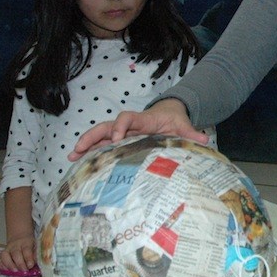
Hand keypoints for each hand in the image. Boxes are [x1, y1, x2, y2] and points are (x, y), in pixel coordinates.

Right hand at [0, 235, 35, 271]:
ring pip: (5, 255)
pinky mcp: (1, 253)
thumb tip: (39, 263)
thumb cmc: (30, 244)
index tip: (30, 266)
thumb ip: (36, 254)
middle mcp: (15, 245)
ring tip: (14, 271)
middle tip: (24, 271)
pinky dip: (0, 265)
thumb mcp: (36, 246)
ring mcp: (7, 249)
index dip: (28, 258)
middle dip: (19, 263)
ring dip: (9, 265)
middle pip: (16, 253)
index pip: (26, 249)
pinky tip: (6, 270)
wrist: (20, 237)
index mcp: (26, 242)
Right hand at [68, 99, 208, 160]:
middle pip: (106, 126)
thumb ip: (192, 133)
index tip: (117, 138)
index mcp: (143, 119)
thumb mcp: (184, 125)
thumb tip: (205, 139)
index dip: (121, 125)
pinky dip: (91, 151)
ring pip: (101, 135)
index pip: (128, 118)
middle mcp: (129, 125)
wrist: (170, 114)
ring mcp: (123, 132)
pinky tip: (79, 162)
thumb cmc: (175, 120)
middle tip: (79, 148)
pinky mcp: (121, 139)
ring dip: (86, 144)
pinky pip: (104, 144)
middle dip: (92, 136)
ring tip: (72, 157)